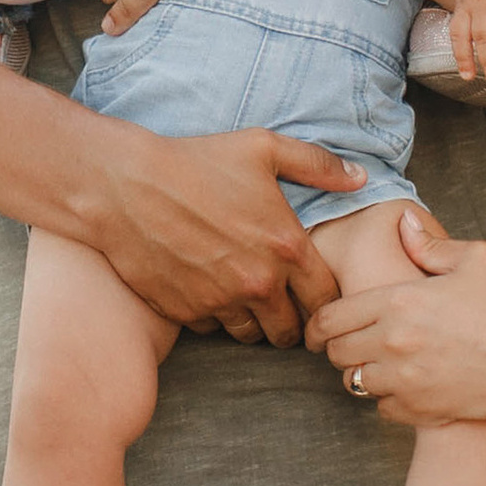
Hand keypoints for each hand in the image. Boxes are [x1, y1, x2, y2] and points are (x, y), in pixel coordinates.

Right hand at [87, 124, 357, 345]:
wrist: (124, 185)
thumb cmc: (195, 161)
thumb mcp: (262, 148)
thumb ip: (317, 165)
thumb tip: (360, 177)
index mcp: (287, 247)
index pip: (327, 299)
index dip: (325, 301)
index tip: (313, 295)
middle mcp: (259, 283)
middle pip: (292, 330)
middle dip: (290, 319)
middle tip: (280, 302)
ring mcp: (221, 302)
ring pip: (252, 336)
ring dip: (252, 321)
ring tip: (243, 296)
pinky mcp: (187, 313)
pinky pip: (212, 330)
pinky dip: (214, 316)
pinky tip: (207, 289)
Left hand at [307, 213, 485, 423]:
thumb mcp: (474, 259)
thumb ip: (428, 242)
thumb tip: (402, 221)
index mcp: (397, 301)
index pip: (330, 318)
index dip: (316, 325)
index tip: (316, 330)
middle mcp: (392, 342)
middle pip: (336, 353)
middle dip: (336, 349)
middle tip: (348, 346)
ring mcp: (404, 380)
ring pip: (354, 383)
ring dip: (361, 374)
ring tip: (377, 366)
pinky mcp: (419, 408)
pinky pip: (381, 408)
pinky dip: (387, 399)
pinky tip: (404, 387)